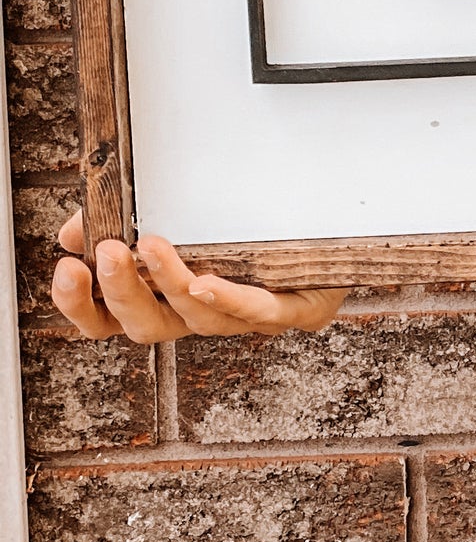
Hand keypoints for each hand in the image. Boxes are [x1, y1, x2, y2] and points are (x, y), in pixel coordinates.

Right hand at [51, 210, 346, 343]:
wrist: (343, 228)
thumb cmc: (257, 225)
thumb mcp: (184, 216)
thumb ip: (128, 224)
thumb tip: (75, 230)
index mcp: (173, 300)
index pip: (112, 320)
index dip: (83, 305)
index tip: (65, 269)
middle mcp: (206, 316)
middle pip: (148, 325)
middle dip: (122, 291)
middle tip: (106, 253)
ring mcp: (249, 318)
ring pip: (198, 317)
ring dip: (169, 283)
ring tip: (149, 246)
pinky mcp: (296, 310)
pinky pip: (259, 310)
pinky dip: (228, 299)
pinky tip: (204, 284)